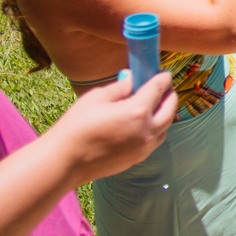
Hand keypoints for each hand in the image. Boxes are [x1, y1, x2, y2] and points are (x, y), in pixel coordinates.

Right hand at [47, 72, 176, 184]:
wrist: (65, 161)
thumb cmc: (76, 127)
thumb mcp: (96, 97)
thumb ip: (120, 86)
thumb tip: (133, 78)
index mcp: (138, 111)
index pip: (158, 89)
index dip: (163, 79)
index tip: (165, 74)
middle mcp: (147, 129)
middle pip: (170, 108)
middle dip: (170, 95)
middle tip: (165, 88)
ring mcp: (145, 147)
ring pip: (166, 126)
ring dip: (166, 113)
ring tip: (157, 105)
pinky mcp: (139, 158)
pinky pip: (156, 139)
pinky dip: (157, 128)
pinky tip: (147, 123)